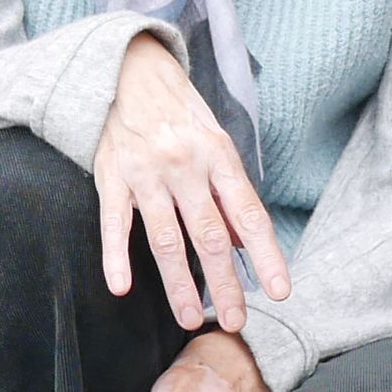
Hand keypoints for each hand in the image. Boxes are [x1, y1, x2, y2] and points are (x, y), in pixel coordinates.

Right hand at [98, 35, 290, 335]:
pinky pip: (115, 223)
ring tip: (189, 319)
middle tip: (235, 321)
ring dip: (179, 284)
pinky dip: (116, 257)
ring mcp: (147, 172)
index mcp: (219, 156)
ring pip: (166, 239)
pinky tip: (122, 287)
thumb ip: (230, 192)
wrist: (129, 70)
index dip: (267, 255)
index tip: (280, 291)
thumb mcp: (217, 142)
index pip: (249, 215)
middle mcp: (186, 165)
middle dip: (224, 284)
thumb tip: (244, 241)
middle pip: (209, 236)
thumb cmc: (179, 112)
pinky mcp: (111, 176)